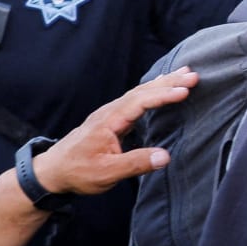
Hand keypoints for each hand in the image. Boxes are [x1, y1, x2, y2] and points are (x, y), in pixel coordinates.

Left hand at [30, 69, 195, 197]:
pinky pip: (136, 99)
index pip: (140, 102)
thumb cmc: (78, 172)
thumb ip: (136, 164)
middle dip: (169, 82)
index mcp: (109, 121)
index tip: (185, 91)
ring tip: (184, 72)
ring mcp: (110, 114)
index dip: (163, 96)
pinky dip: (152, 91)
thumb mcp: (107, 172)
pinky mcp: (112, 120)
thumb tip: (165, 156)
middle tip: (193, 74)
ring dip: (163, 83)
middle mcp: (110, 112)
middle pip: (142, 91)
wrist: (53, 171)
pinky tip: (161, 87)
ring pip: (140, 92)